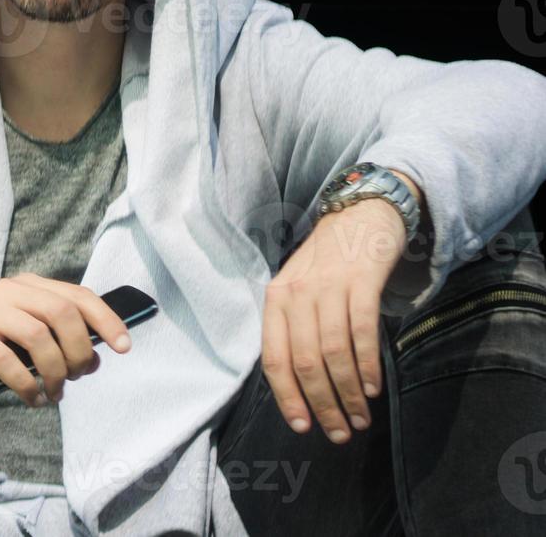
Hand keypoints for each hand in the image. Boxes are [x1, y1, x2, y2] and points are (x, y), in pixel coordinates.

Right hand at [0, 273, 131, 407]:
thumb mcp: (20, 328)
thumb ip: (53, 335)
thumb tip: (93, 359)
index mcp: (28, 285)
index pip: (78, 295)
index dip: (106, 320)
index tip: (124, 347)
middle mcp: (9, 290)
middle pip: (61, 313)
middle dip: (78, 350)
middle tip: (77, 377)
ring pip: (37, 335)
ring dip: (54, 371)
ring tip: (54, 394)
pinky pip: (5, 359)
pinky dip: (25, 384)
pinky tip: (31, 398)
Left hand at [261, 198, 407, 443]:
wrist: (360, 214)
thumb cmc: (329, 263)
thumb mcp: (299, 291)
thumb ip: (295, 330)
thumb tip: (300, 386)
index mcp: (275, 299)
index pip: (273, 358)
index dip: (287, 397)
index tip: (302, 427)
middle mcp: (296, 293)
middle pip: (305, 362)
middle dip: (322, 404)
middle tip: (339, 433)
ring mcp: (328, 286)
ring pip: (333, 353)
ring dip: (348, 393)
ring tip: (361, 418)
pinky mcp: (361, 281)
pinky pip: (362, 332)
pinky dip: (367, 366)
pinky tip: (373, 388)